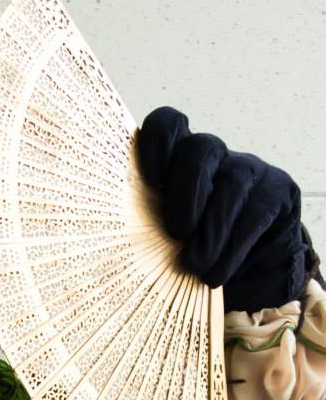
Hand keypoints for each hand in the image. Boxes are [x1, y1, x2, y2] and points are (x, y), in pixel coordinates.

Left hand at [136, 106, 310, 314]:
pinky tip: (218, 273)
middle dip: (186, 192)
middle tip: (176, 233)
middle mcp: (216, 157)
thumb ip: (148, 229)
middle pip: (201, 149)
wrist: (251, 269)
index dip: (156, 144)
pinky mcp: (279, 193)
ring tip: (196, 265)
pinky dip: (233, 249)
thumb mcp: (164, 237)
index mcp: (178, 159)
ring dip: (211, 230)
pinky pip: (255, 214)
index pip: (168, 126)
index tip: (150, 181)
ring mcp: (250, 171)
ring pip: (232, 183)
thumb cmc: (193, 250)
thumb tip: (122, 248)